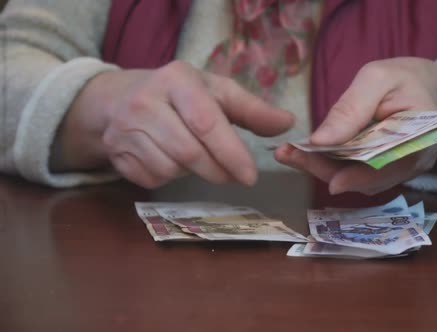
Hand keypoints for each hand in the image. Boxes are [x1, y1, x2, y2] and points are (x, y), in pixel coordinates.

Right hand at [52, 60, 293, 187]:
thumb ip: (252, 109)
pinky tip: (173, 162)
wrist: (119, 99)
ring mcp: (124, 129)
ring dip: (194, 173)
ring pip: (170, 169)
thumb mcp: (216, 92)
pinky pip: (151, 179)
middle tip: (233, 176)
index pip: (206, 122)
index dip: (231, 153)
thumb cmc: (180, 95)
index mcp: (176, 80)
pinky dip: (171, 178)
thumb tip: (288, 123)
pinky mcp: (115, 153)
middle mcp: (145, 102)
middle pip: (189, 152)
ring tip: (200, 159)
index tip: (250, 176)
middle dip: (218, 171)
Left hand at [275, 57, 436, 194]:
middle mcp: (412, 163)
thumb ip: (350, 108)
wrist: (429, 87)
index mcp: (421, 138)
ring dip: (324, 169)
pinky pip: (358, 174)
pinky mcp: (386, 171)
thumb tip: (319, 140)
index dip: (354, 174)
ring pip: (359, 180)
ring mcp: (399, 171)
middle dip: (325, 170)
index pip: (385, 165)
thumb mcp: (377, 79)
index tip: (321, 174)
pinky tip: (307, 153)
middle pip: (367, 178)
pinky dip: (332, 166)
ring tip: (290, 153)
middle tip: (287, 155)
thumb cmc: (405, 77)